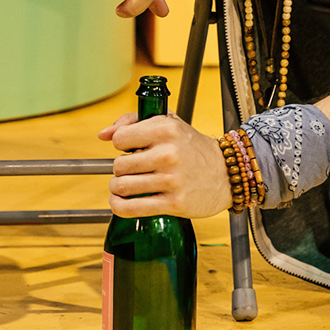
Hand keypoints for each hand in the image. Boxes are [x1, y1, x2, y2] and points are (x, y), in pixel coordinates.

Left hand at [100, 111, 229, 217]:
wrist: (227, 173)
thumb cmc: (194, 148)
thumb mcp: (168, 123)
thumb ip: (133, 122)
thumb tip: (103, 134)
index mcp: (166, 129)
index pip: (120, 139)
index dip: (122, 145)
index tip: (132, 149)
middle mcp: (169, 154)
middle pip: (118, 165)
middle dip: (121, 169)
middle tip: (132, 170)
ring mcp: (171, 180)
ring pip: (121, 186)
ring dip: (118, 188)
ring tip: (126, 186)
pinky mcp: (174, 203)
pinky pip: (131, 208)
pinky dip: (119, 207)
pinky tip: (120, 202)